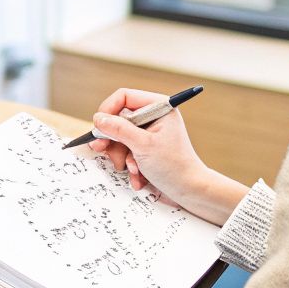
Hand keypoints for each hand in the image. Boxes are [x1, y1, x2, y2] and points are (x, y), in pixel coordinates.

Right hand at [86, 88, 210, 206]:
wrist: (190, 190)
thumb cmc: (174, 166)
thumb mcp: (143, 145)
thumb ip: (119, 129)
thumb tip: (98, 118)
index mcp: (158, 106)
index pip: (124, 97)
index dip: (108, 109)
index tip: (98, 126)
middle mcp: (153, 116)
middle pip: (119, 118)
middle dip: (113, 139)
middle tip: (101, 149)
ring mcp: (149, 132)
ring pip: (120, 137)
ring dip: (121, 156)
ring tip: (132, 169)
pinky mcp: (146, 147)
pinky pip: (127, 150)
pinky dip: (129, 164)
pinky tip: (138, 175)